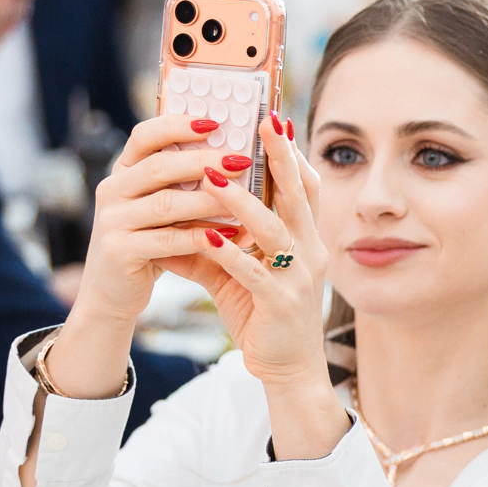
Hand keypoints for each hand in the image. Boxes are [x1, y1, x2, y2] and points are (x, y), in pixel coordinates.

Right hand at [70, 115, 248, 326]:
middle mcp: (113, 191)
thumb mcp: (162, 209)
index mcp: (124, 173)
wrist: (112, 294)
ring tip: (244, 198)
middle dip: (203, 161)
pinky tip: (230, 235)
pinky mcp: (120, 251)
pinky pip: (167, 239)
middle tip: (242, 160)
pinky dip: (201, 236)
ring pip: (166, 203)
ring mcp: (112, 221)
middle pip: (159, 167)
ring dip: (209, 200)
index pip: (145, 137)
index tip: (215, 122)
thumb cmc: (150, 244)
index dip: (177, 126)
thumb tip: (235, 158)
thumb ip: (183, 185)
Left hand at [164, 112, 329, 393]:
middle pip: (298, 197)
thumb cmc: (263, 313)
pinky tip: (207, 237)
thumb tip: (176, 207)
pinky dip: (230, 254)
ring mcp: (298, 278)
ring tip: (211, 176)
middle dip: (281, 158)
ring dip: (242, 202)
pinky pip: (254, 273)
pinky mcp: (280, 305)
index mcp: (306, 239)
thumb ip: (215, 236)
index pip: (305, 188)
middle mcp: (310, 252)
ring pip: (274, 230)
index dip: (293, 153)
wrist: (287, 367)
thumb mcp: (240, 268)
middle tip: (263, 122)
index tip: (274, 119)